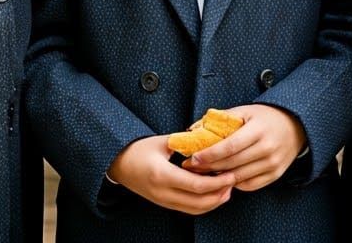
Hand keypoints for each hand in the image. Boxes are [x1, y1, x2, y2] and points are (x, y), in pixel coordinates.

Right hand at [108, 134, 233, 214]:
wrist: (118, 164)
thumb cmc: (138, 149)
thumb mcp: (161, 141)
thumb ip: (184, 143)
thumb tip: (207, 142)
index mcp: (162, 175)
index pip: (196, 185)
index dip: (217, 182)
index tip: (230, 174)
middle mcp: (163, 192)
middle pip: (198, 202)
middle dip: (219, 194)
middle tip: (233, 181)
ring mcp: (162, 201)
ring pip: (194, 210)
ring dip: (213, 202)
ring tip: (227, 189)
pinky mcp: (163, 204)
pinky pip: (187, 209)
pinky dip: (203, 204)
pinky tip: (212, 194)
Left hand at [184, 104, 305, 191]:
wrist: (294, 125)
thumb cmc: (264, 117)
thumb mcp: (244, 111)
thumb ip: (221, 119)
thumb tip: (193, 128)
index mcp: (258, 129)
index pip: (231, 146)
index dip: (211, 154)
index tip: (194, 158)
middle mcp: (267, 148)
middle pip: (233, 163)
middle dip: (209, 167)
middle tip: (192, 167)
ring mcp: (272, 164)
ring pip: (240, 176)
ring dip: (219, 177)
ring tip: (203, 173)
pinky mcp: (275, 175)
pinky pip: (250, 185)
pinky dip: (234, 183)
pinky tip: (223, 177)